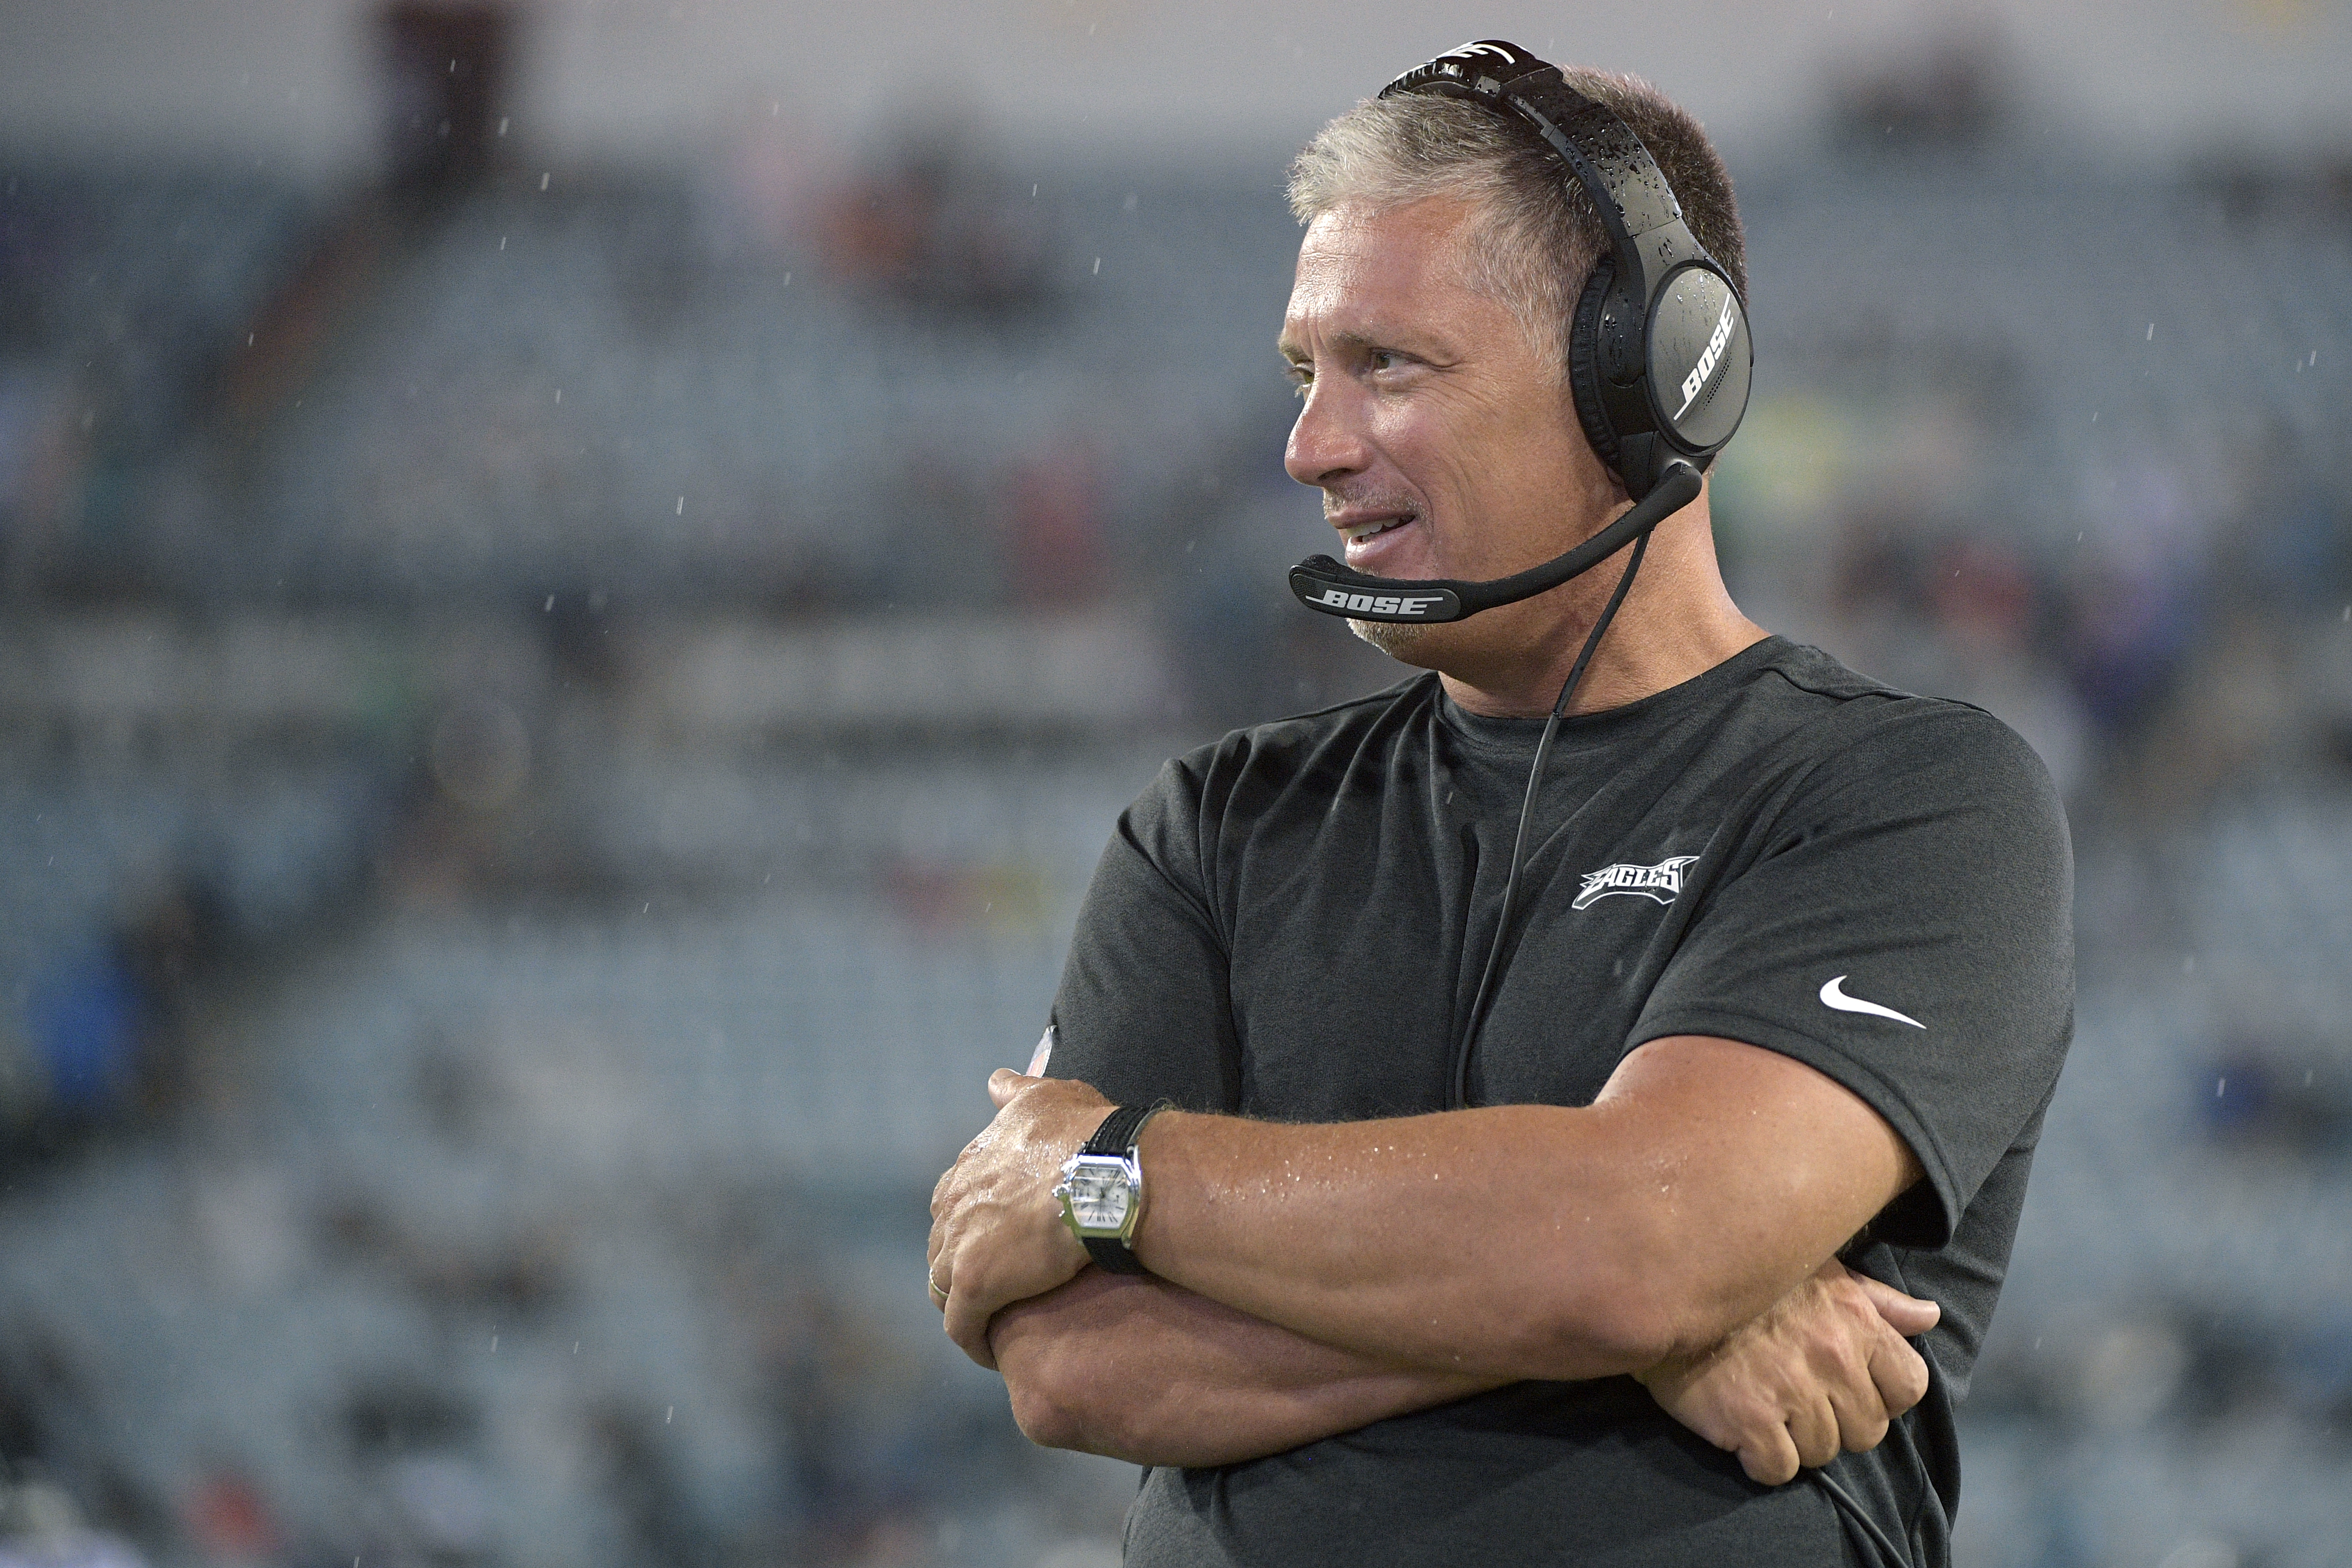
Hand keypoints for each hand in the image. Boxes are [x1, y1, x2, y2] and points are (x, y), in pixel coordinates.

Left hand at [927, 1070, 1113, 1367]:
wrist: (1106, 1171)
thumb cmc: (1086, 1132)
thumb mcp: (1047, 1096)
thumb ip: (1017, 1091)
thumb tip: (995, 1080)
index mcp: (970, 1166)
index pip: (953, 1202)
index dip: (972, 1224)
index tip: (996, 1241)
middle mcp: (955, 1202)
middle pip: (942, 1245)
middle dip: (961, 1265)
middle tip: (994, 1286)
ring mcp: (960, 1244)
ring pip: (943, 1288)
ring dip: (963, 1305)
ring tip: (991, 1322)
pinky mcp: (976, 1283)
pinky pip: (961, 1326)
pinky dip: (973, 1340)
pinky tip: (992, 1352)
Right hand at [1633, 1259, 1938, 1484]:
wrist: (1663, 1285)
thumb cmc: (1751, 1284)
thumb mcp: (1821, 1272)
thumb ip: (1877, 1302)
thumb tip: (1928, 1317)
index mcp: (1856, 1320)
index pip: (1909, 1386)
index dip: (1882, 1395)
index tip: (1849, 1388)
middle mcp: (1832, 1356)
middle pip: (1866, 1431)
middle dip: (1835, 1421)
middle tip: (1796, 1398)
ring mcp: (1791, 1390)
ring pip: (1822, 1452)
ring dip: (1795, 1439)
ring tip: (1765, 1407)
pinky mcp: (1749, 1420)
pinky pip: (1777, 1469)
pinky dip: (1760, 1459)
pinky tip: (1742, 1429)